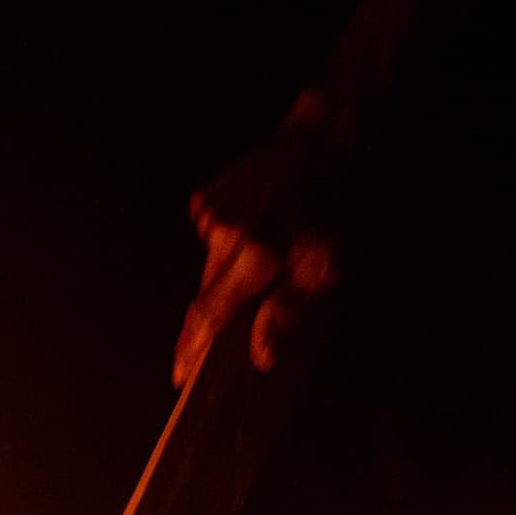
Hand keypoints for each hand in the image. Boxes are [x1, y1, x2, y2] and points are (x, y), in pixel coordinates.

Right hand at [174, 91, 348, 385]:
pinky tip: (259, 227)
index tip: (180, 376)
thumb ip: (290, 310)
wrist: (324, 137)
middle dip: (218, 311)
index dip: (191, 348)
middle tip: (241, 310)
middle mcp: (223, 235)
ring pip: (212, 263)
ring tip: (269, 254)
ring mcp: (210, 213)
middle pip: (207, 291)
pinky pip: (212, 234)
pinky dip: (230, 242)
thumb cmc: (335, 204)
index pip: (208, 314)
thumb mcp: (329, 263)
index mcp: (255, 255)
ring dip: (231, 272)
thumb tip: (260, 355)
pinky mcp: (207, 195)